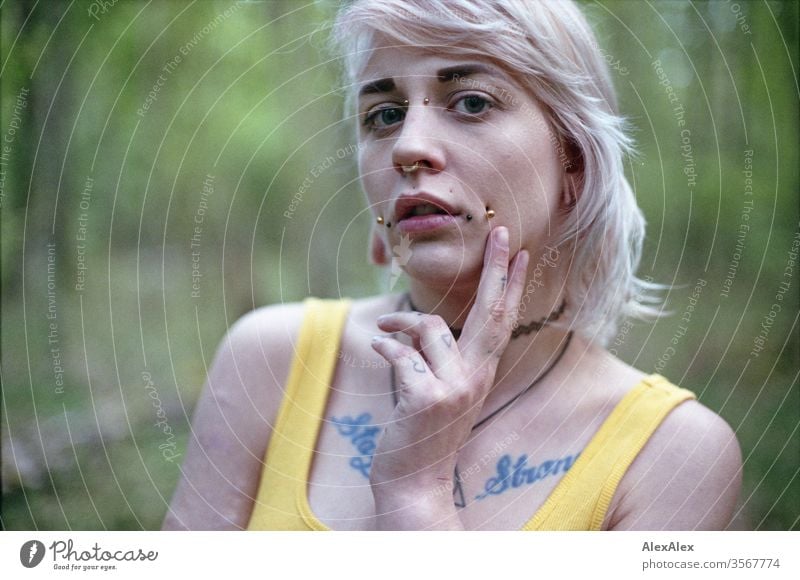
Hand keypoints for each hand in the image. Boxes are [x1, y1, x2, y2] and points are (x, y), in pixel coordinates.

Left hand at [369, 226, 528, 527]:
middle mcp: (475, 378)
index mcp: (480, 373)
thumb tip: (419, 322)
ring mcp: (453, 389)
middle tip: (504, 232)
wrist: (412, 484)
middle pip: (491, 312)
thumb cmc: (421, 432)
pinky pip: (400, 353)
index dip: (512, 284)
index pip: (502, 320)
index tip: (521, 250)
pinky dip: (384, 345)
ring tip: (385, 329)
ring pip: (430, 327)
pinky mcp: (425, 398)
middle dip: (497, 269)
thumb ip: (437, 356)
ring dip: (400, 323)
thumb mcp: (439, 390)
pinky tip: (376, 345)